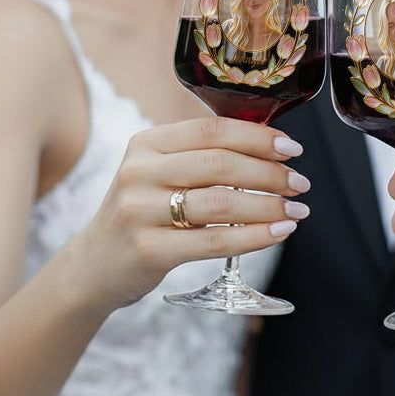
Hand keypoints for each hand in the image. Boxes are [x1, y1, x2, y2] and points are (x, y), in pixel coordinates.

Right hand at [72, 117, 309, 311]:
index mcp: (147, 142)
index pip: (211, 129)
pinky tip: (277, 233)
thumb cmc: (143, 212)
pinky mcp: (148, 250)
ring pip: (221, 202)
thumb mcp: (158, 172)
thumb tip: (270, 147)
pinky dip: (254, 237)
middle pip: (220, 163)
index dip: (257, 137)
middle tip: (300, 184)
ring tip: (296, 211)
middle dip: (270, 172)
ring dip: (268, 206)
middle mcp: (140, 171)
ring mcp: (140, 211)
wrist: (94, 266)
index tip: (291, 148)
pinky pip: (214, 241)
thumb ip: (200, 155)